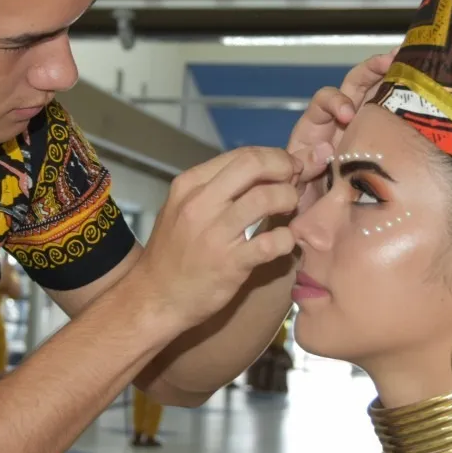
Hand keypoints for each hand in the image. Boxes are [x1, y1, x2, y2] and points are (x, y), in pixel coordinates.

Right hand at [132, 147, 301, 331]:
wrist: (154, 297)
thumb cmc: (174, 252)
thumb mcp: (184, 208)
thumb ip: (219, 189)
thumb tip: (263, 171)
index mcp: (190, 184)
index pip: (242, 155)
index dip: (274, 157)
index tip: (287, 168)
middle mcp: (200, 202)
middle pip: (255, 164)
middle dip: (285, 167)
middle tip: (296, 181)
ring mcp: (215, 233)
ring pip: (267, 197)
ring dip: (289, 199)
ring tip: (290, 210)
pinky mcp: (230, 263)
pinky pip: (272, 242)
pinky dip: (287, 239)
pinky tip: (284, 242)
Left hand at [287, 49, 397, 212]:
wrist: (313, 224)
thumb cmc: (300, 204)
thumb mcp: (294, 187)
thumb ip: (303, 168)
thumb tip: (325, 150)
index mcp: (313, 131)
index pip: (323, 103)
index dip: (336, 102)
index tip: (348, 114)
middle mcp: (337, 124)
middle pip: (353, 86)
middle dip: (371, 71)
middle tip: (391, 61)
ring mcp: (360, 130)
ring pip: (375, 95)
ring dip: (391, 77)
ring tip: (413, 63)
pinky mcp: (378, 141)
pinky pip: (389, 117)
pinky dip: (405, 104)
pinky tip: (426, 95)